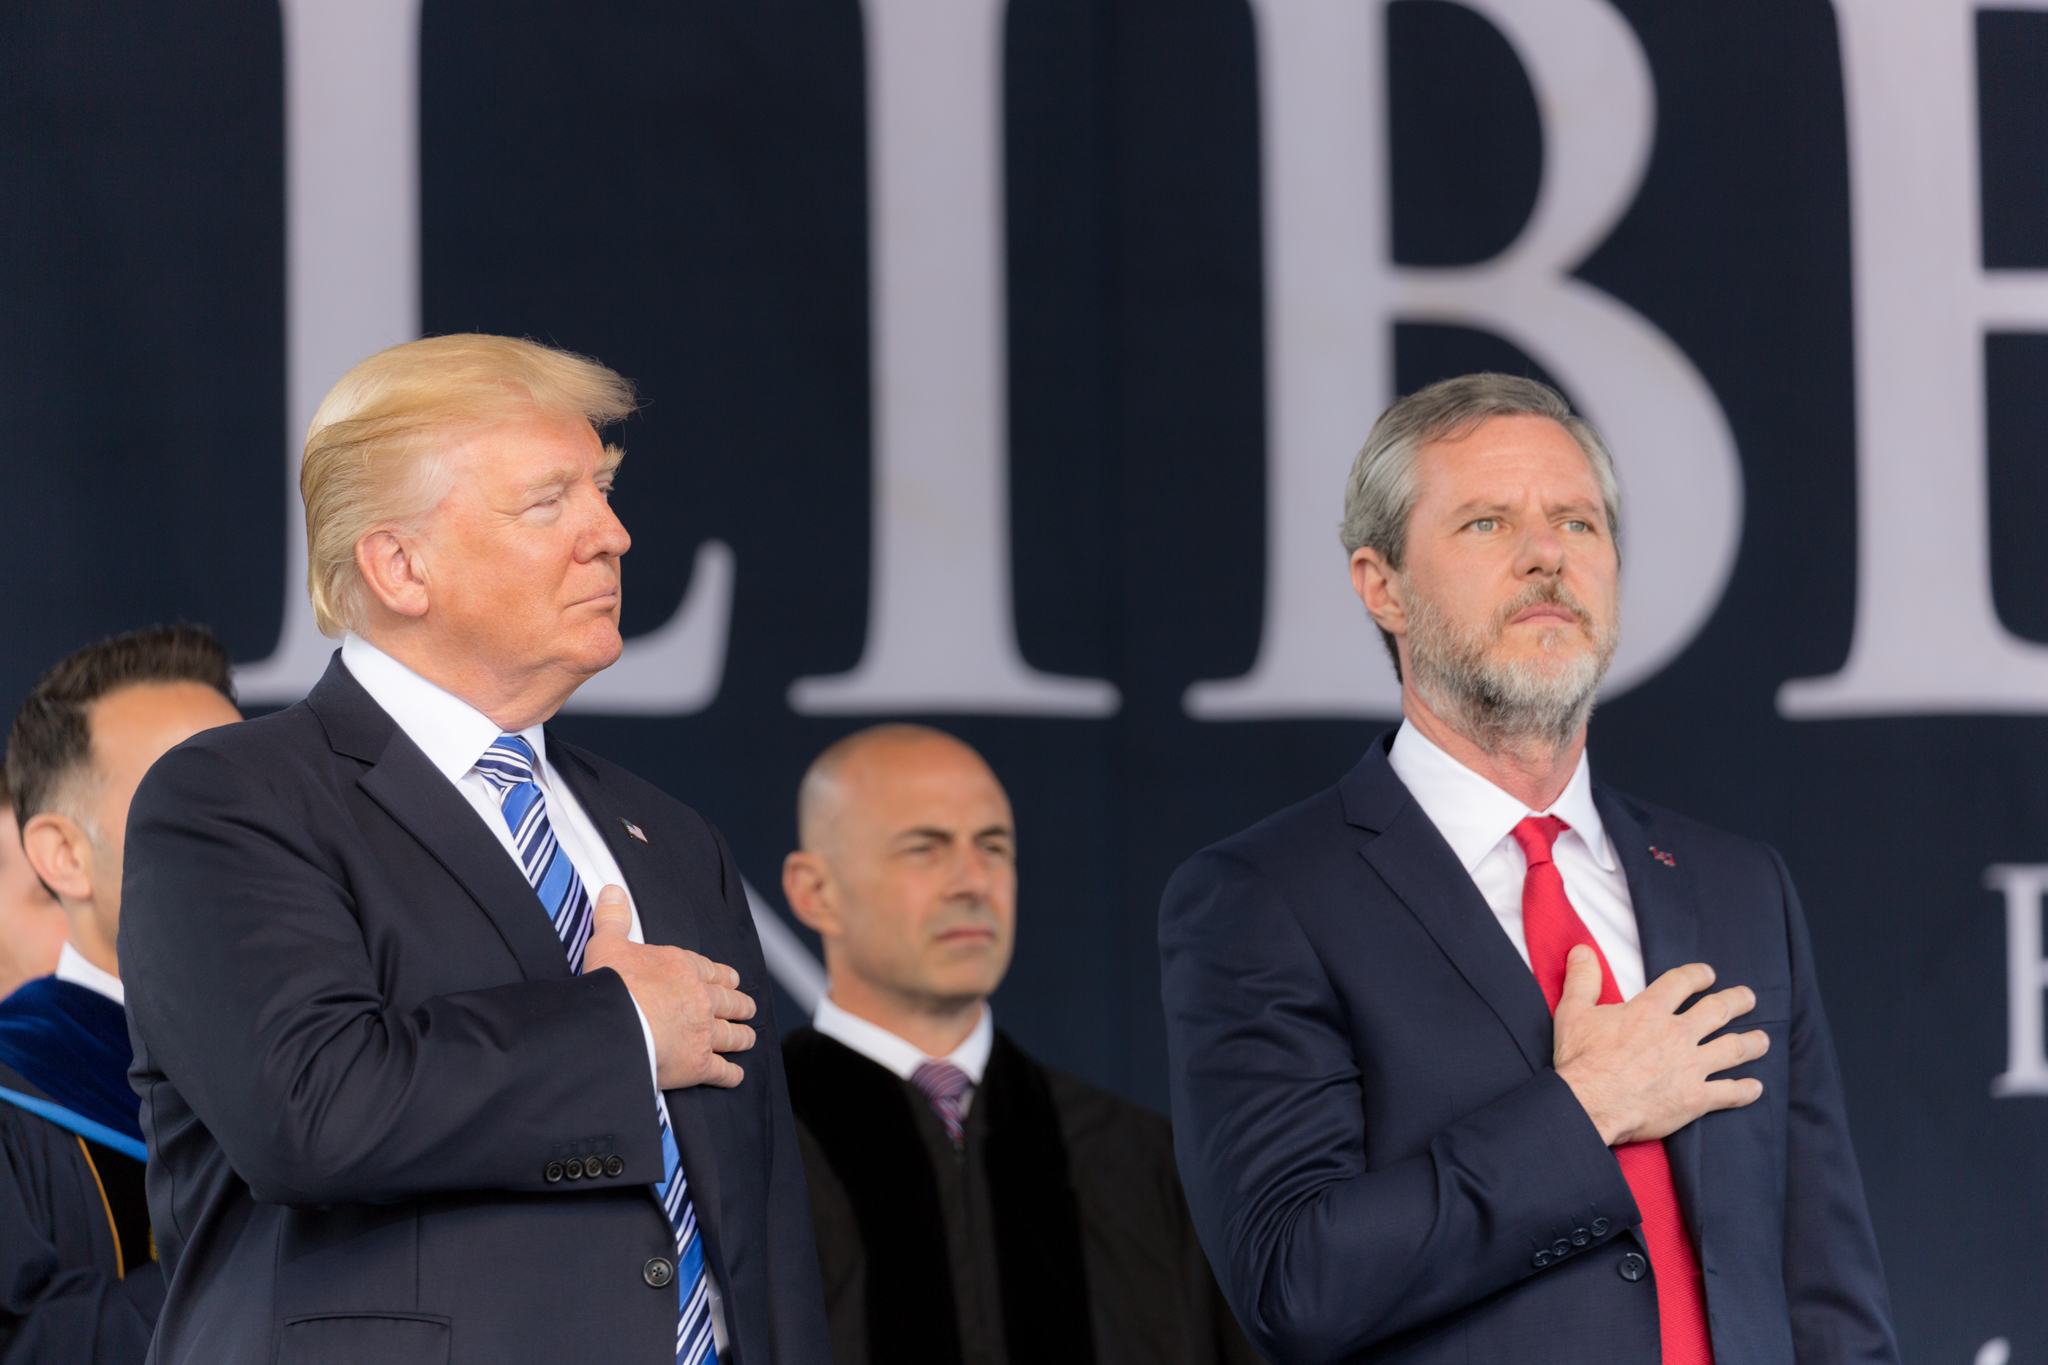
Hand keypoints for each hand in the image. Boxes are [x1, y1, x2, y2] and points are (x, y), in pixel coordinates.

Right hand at [583, 884, 756, 1088]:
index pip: (712, 971)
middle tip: (747, 1009)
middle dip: (740, 1005)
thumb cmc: (612, 985)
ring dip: (742, 1037)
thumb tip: (613, 890)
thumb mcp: (608, 944)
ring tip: (748, 1038)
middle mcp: (701, 998)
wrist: (614, 1025)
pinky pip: (723, 1071)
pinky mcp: (699, 1064)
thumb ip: (614, 918)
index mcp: (683, 968)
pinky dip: (731, 1075)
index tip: (732, 979)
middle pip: (730, 1001)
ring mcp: (704, 1032)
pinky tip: (735, 1076)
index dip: (724, 977)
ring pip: (733, 1035)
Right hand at [1553, 950, 1768, 1145]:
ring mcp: (1691, 1066)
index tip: (1708, 974)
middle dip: (1737, 1001)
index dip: (1697, 975)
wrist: (1590, 1104)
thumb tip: (1582, 950)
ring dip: (1752, 1042)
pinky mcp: (1695, 1098)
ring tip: (1762, 1039)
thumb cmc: (1581, 1060)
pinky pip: (1730, 1092)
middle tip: (1748, 998)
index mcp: (1650, 1011)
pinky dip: (1746, 1090)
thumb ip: (1583, 979)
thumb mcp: (1573, 1012)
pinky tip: (1755, 1087)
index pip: (1682, 983)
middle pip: (1718, 1011)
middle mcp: (1677, 1034)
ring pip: (1733, 1049)